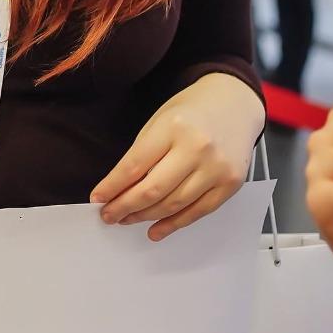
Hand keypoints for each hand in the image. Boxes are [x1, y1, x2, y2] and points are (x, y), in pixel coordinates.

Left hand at [91, 73, 262, 240]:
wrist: (235, 104)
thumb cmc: (192, 112)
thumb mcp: (159, 120)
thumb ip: (142, 153)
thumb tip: (120, 189)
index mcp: (173, 127)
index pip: (134, 165)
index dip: (112, 186)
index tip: (97, 198)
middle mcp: (197, 148)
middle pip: (153, 189)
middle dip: (125, 206)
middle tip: (109, 215)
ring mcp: (217, 168)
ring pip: (174, 204)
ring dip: (146, 216)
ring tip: (127, 219)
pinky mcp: (231, 183)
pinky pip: (198, 211)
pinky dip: (174, 224)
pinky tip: (156, 229)